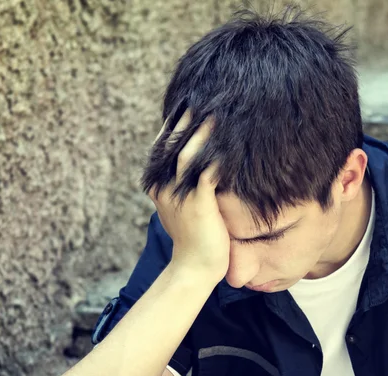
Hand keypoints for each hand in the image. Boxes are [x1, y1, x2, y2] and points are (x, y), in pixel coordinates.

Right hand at [149, 110, 229, 284]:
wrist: (195, 268)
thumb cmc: (195, 239)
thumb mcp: (182, 207)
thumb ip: (183, 185)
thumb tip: (193, 165)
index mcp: (158, 184)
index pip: (162, 145)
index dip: (174, 122)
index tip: (188, 102)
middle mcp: (163, 186)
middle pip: (172, 143)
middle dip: (187, 119)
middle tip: (203, 96)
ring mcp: (178, 194)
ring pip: (187, 153)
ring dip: (201, 131)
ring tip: (216, 112)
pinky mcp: (197, 203)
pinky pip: (207, 171)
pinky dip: (217, 155)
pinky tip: (230, 141)